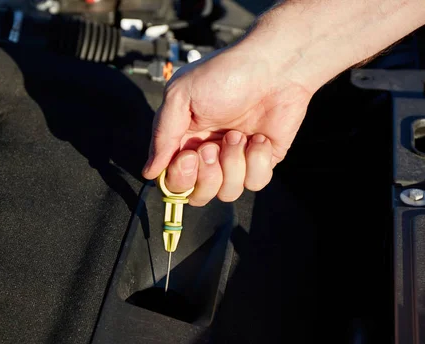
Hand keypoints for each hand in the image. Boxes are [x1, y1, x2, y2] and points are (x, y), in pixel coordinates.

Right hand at [142, 45, 312, 205]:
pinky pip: (255, 183)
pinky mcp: (262, 161)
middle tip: (212, 148)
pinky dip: (257, 161)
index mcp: (184, 140)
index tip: (190, 156)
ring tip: (239, 135)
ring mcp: (235, 160)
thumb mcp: (181, 96)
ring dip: (232, 164)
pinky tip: (259, 139)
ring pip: (227, 193)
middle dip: (206, 176)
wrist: (275, 65)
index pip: (172, 181)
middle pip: (198, 195)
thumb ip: (162, 135)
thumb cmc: (225, 73)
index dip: (179, 177)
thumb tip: (149, 172)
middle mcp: (208, 154)